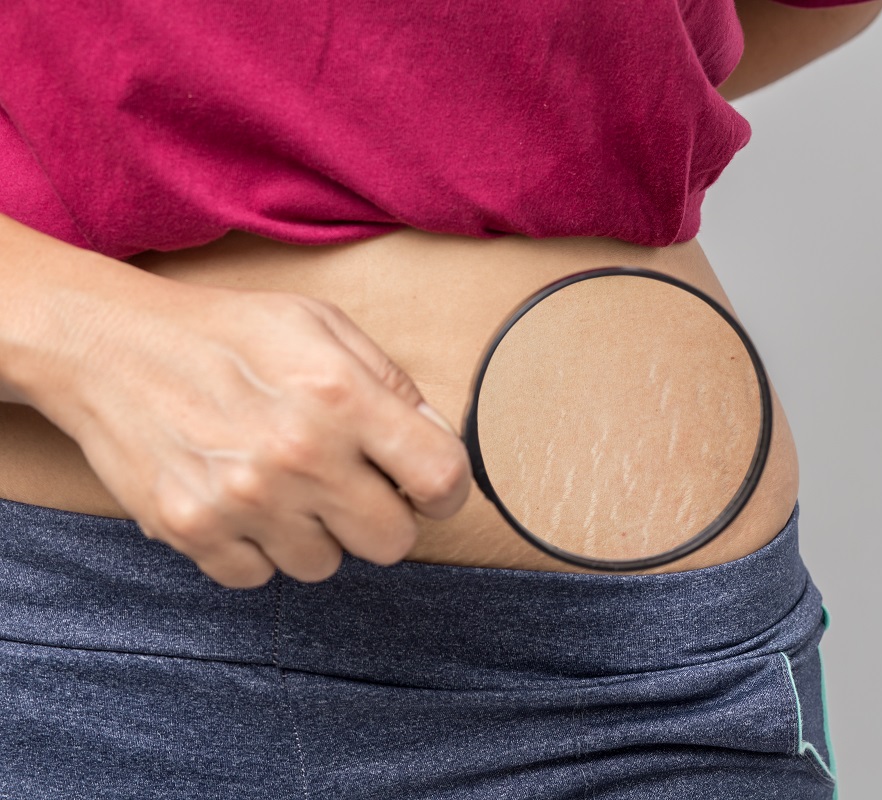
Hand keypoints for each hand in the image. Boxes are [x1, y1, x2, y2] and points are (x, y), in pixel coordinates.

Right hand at [32, 278, 469, 587]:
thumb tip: (438, 439)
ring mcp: (242, 501)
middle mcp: (298, 456)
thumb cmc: (226, 333)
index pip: (441, 477)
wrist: (109, 345)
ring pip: (325, 566)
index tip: (431, 487)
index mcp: (341, 396)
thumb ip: (391, 383)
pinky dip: (256, 548)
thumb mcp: (322, 326)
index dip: (448, 489)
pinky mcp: (193, 532)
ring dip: (315, 534)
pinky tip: (242, 501)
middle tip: (351, 485)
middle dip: (383, 517)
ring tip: (284, 484)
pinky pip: (259, 576)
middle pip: (392, 542)